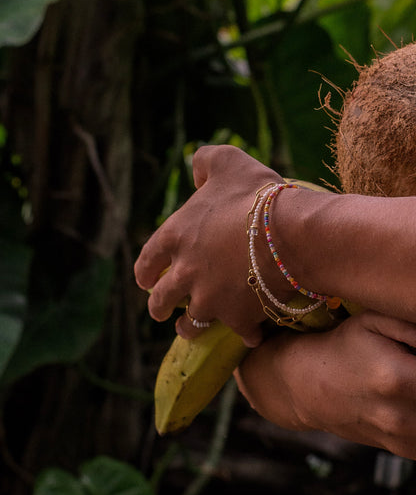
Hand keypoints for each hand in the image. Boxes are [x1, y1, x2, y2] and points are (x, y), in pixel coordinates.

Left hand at [134, 145, 293, 346]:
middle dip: (159, 307)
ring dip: (189, 327)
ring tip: (191, 328)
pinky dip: (245, 333)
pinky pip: (239, 332)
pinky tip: (252, 333)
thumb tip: (196, 172)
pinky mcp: (237, 317)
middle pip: (161, 300)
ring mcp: (210, 299)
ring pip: (190, 324)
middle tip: (161, 312)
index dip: (144, 273)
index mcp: (175, 237)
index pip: (147, 261)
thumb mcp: (227, 162)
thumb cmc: (256, 195)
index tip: (145, 282)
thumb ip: (205, 161)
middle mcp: (185, 273)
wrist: (292, 233)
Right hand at [236, 310, 415, 458]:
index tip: (413, 355)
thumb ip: (412, 326)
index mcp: (398, 377)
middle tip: (409, 363)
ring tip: (408, 376)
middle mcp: (402, 415)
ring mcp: (402, 437)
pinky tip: (407, 396)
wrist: (307, 385)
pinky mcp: (403, 450)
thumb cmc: (342, 347)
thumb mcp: (373, 321)